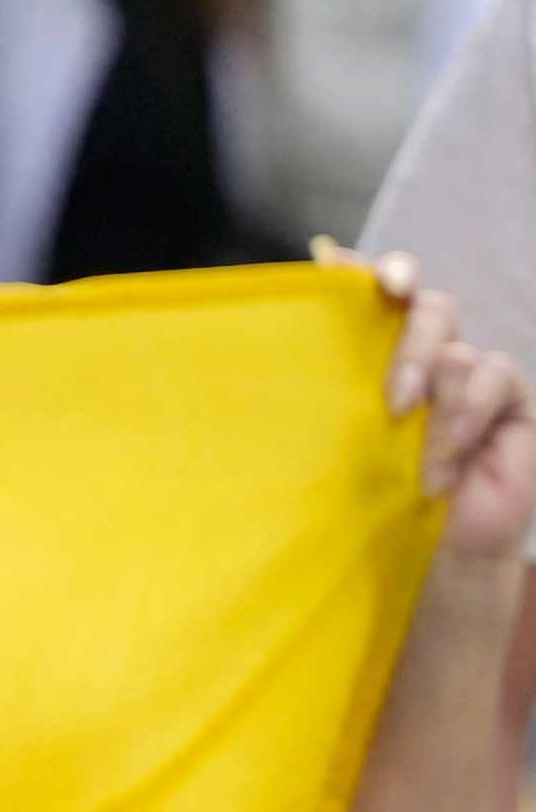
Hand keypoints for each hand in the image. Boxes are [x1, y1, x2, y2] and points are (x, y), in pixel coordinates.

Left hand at [337, 248, 535, 581]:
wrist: (431, 541)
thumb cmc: (379, 486)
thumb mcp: (344, 431)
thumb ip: (332, 375)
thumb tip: (300, 303)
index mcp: (384, 348)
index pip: (387, 287)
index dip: (382, 270)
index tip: (362, 274)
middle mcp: (432, 350)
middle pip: (432, 308)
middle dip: (411, 345)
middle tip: (394, 399)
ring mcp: (474, 371)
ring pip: (458, 351)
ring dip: (436, 407)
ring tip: (419, 455)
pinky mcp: (511, 396)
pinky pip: (493, 377)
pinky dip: (467, 415)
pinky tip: (451, 455)